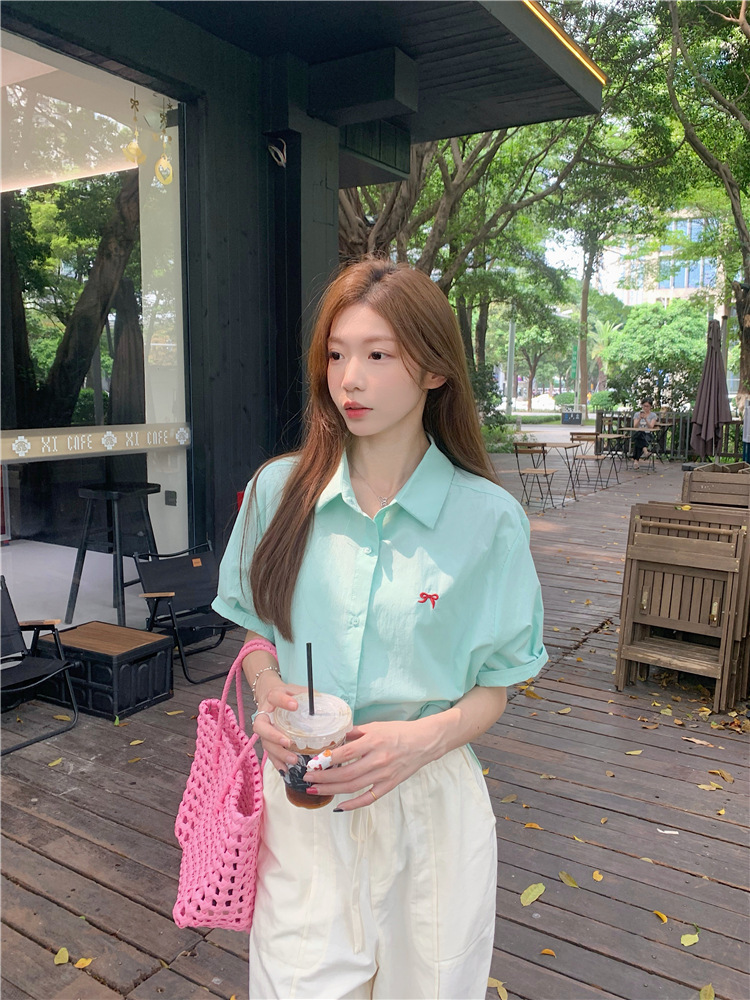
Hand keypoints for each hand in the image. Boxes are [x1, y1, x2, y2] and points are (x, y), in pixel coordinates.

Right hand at [252, 683, 308, 772]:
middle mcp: (265, 715)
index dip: (283, 701)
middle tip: (288, 742)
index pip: (275, 697)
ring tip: (293, 759)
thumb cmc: (288, 695)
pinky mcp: (268, 741)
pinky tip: (286, 770)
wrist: (271, 698)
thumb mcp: (298, 690)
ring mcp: (265, 730)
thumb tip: (326, 703)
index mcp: (272, 697)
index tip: (295, 705)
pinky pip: (270, 753)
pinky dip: (277, 762)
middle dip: (274, 736)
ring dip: (278, 753)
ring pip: (266, 743)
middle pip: (261, 726)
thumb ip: (309, 696)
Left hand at [301, 719, 437, 811]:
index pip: (345, 753)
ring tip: (315, 790)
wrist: (425, 742)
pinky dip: (353, 805)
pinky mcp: (389, 785)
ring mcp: (383, 775)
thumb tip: (334, 739)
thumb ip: (354, 733)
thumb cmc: (399, 731)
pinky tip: (339, 807)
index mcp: (373, 741)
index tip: (312, 763)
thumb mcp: (375, 726)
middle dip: (323, 778)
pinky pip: (368, 798)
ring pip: (353, 787)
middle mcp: (377, 760)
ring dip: (331, 790)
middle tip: (307, 779)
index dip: (326, 760)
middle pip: (345, 773)